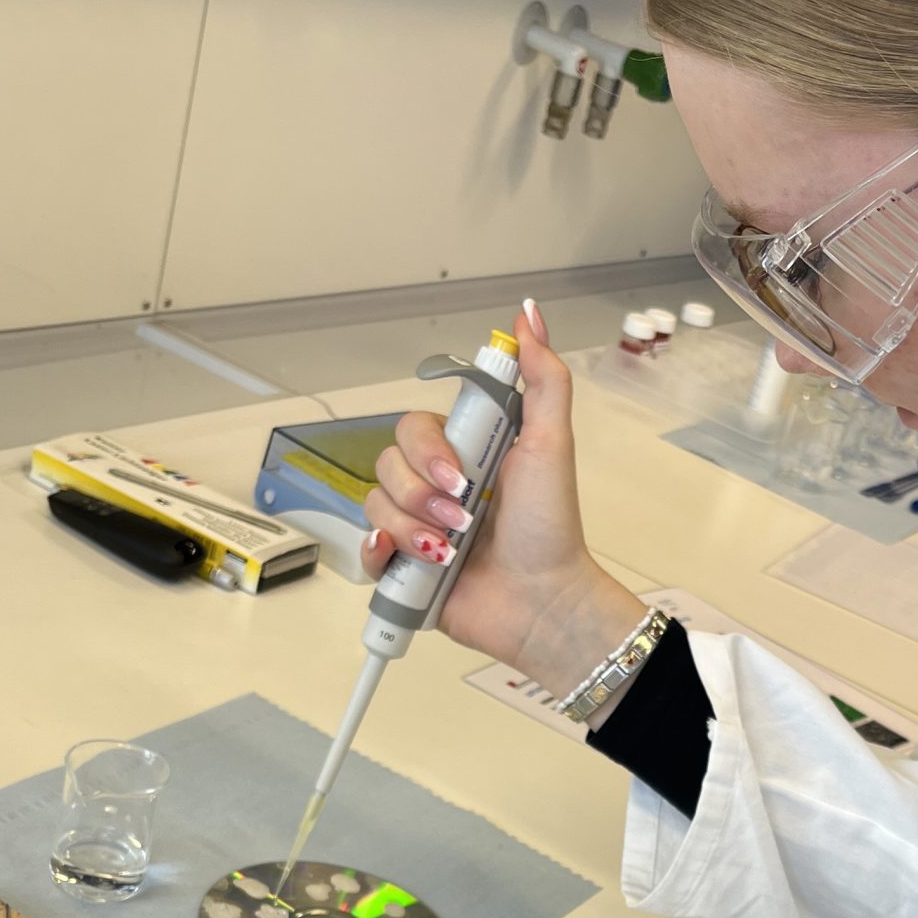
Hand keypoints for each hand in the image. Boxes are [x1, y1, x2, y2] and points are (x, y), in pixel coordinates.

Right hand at [362, 302, 642, 695]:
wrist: (542, 602)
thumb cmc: (550, 527)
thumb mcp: (551, 443)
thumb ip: (542, 378)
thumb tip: (529, 315)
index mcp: (463, 453)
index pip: (413, 426)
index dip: (429, 448)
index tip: (462, 471)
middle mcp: (435, 485)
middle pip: (387, 463)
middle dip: (422, 493)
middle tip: (463, 517)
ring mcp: (417, 526)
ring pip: (376, 504)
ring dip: (412, 528)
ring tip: (450, 551)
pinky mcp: (403, 567)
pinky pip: (365, 547)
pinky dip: (383, 553)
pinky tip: (414, 563)